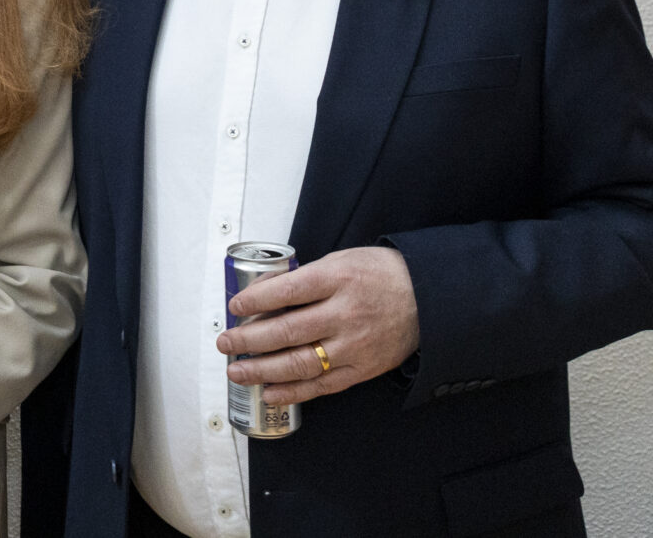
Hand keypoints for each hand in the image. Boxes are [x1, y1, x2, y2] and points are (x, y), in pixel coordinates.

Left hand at [215, 246, 419, 406]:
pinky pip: (322, 385)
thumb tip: (260, 293)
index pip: (288, 291)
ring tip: (237, 371)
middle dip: (249, 339)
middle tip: (224, 342)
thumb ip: (303, 279)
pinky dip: (292, 392)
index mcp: (338, 280)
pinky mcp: (363, 369)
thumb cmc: (378, 275)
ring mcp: (354, 345)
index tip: (235, 306)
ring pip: (301, 363)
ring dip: (263, 370)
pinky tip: (268, 392)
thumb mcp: (339, 261)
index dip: (256, 300)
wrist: (427, 298)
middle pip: (288, 331)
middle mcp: (345, 314)